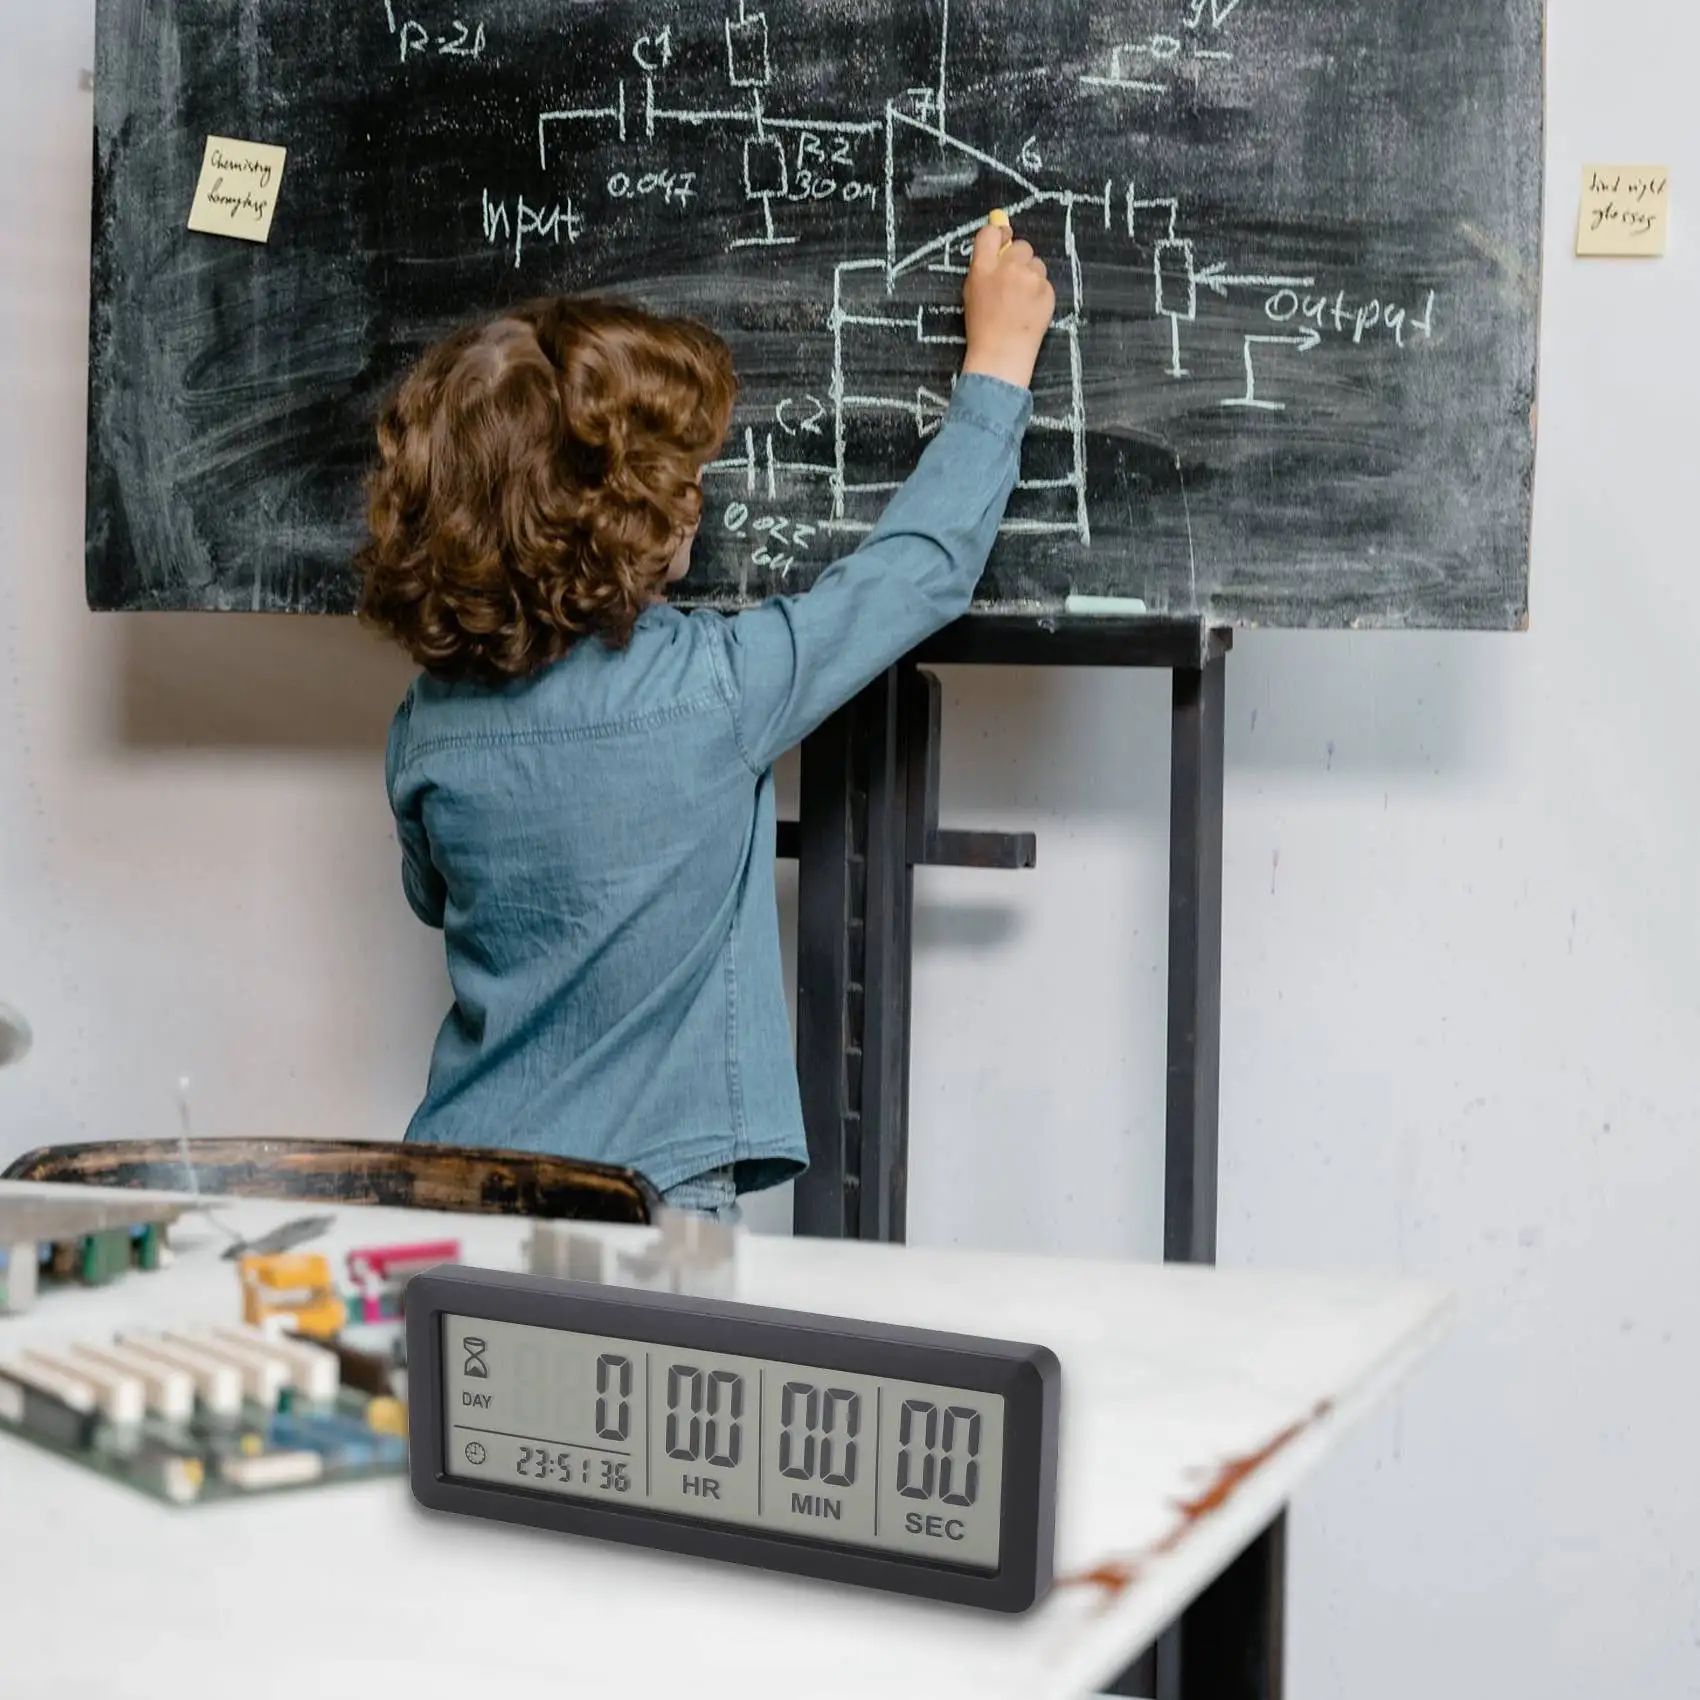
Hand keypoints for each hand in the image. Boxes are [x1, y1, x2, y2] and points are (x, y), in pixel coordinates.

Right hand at [960, 221, 1055, 391]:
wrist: (1001, 354)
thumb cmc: (982, 327)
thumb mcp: (972, 292)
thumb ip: (984, 264)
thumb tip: (999, 233)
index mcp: (983, 267)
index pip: (991, 233)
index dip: (999, 234)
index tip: (1004, 240)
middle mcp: (1007, 268)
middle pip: (1021, 246)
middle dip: (1019, 259)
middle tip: (1014, 282)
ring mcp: (1029, 279)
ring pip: (1036, 264)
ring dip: (1031, 276)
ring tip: (1021, 301)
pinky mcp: (1046, 291)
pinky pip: (1045, 283)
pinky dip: (1040, 293)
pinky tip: (1030, 310)